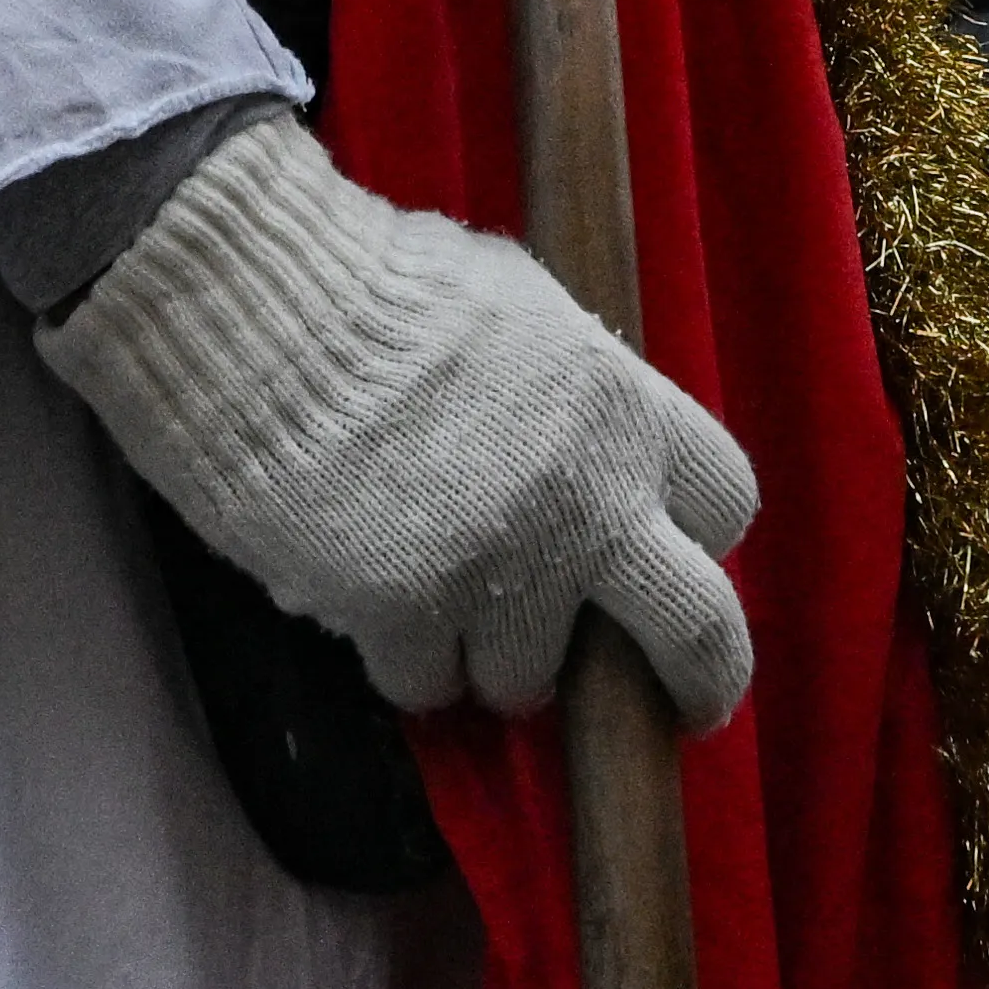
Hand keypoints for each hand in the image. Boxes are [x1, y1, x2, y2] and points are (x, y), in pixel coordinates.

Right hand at [38, 115, 758, 730]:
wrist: (261, 309)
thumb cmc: (379, 281)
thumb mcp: (518, 303)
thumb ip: (575, 389)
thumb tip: (590, 440)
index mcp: (622, 405)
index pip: (727, 498)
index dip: (699, 536)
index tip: (673, 557)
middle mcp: (587, 498)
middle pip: (697, 628)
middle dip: (695, 678)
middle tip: (674, 708)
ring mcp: (504, 566)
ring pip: (533, 677)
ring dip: (492, 658)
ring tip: (443, 605)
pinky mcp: (411, 613)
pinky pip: (426, 684)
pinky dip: (402, 661)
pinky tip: (367, 604)